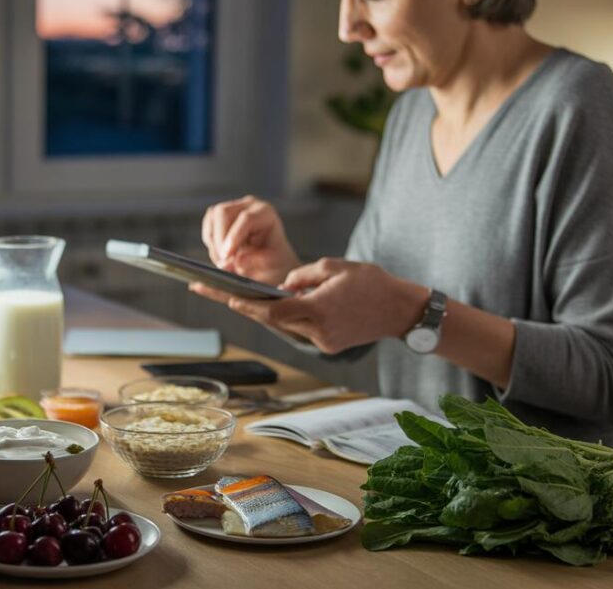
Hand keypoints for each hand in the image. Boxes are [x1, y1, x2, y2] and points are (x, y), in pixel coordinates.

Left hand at [191, 258, 424, 354]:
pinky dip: (290, 317)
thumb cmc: (372, 283)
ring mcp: (323, 342)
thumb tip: (281, 285)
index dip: (245, 304)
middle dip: (242, 306)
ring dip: (267, 311)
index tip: (223, 294)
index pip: (272, 311)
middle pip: (272, 320)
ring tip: (237, 293)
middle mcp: (317, 331)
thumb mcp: (335, 267)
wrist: (402, 311)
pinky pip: (302, 329)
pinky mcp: (329, 346)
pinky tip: (278, 304)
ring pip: (286, 325)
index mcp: (317, 310)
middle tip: (211, 291)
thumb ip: (303, 275)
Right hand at [201, 195, 299, 284]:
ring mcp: (232, 208)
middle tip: (223, 263)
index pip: (246, 218)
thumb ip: (256, 261)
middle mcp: (248, 206)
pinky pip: (208, 227)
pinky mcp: (219, 217)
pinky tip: (221, 256)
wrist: (268, 262)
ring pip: (212, 219)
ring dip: (214, 244)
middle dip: (219, 239)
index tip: (227, 256)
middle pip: (223, 212)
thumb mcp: (271, 264)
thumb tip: (237, 260)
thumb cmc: (273, 261)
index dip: (234, 236)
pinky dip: (210, 244)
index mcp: (266, 213)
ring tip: (225, 263)